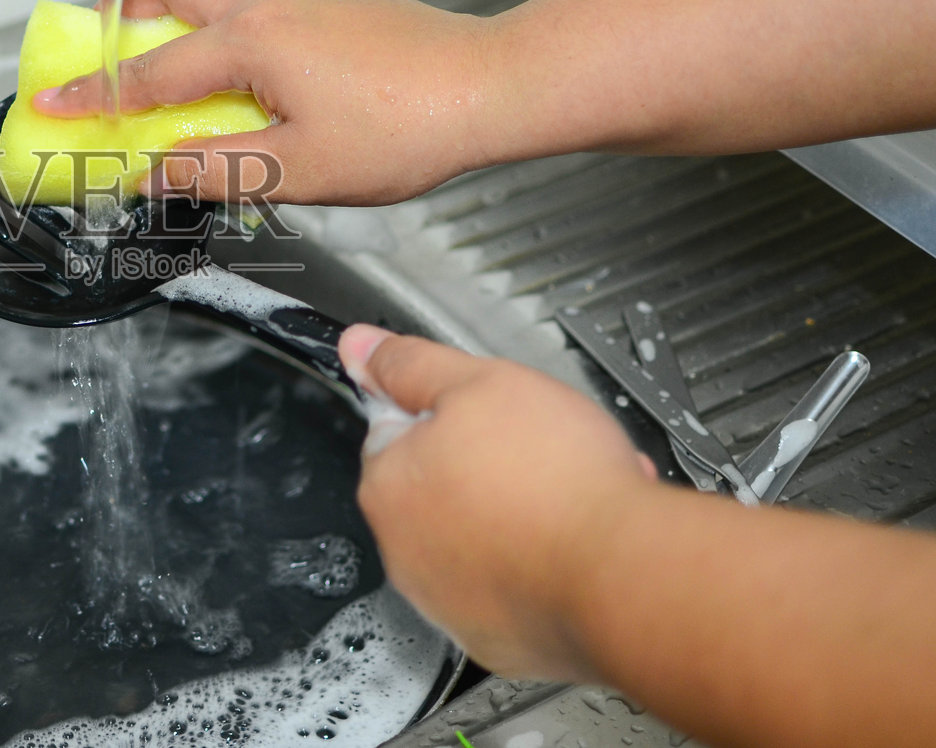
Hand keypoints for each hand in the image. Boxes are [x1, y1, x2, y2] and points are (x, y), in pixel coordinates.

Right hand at [32, 0, 498, 204]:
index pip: (150, 73)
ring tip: (156, 23)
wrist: (486, 86)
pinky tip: (235, 19)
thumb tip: (154, 173)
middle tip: (99, 47)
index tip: (53, 99)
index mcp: (250, 42)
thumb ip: (216, 170)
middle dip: (122, 13)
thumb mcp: (299, 170)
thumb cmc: (406, 128)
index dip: (94, 92)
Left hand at [338, 324, 657, 681]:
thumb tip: (359, 346)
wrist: (627, 577)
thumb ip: (411, 365)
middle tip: (541, 454)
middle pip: (439, 487)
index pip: (397, 431)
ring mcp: (447, 602)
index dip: (451, 415)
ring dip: (518, 514)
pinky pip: (511, 586)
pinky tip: (576, 546)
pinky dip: (538, 566)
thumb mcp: (480, 383)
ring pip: (479, 537)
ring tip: (570, 499)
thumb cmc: (559, 481)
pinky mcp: (494, 639)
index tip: (492, 416)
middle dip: (488, 466)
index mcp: (389, 485)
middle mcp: (405, 552)